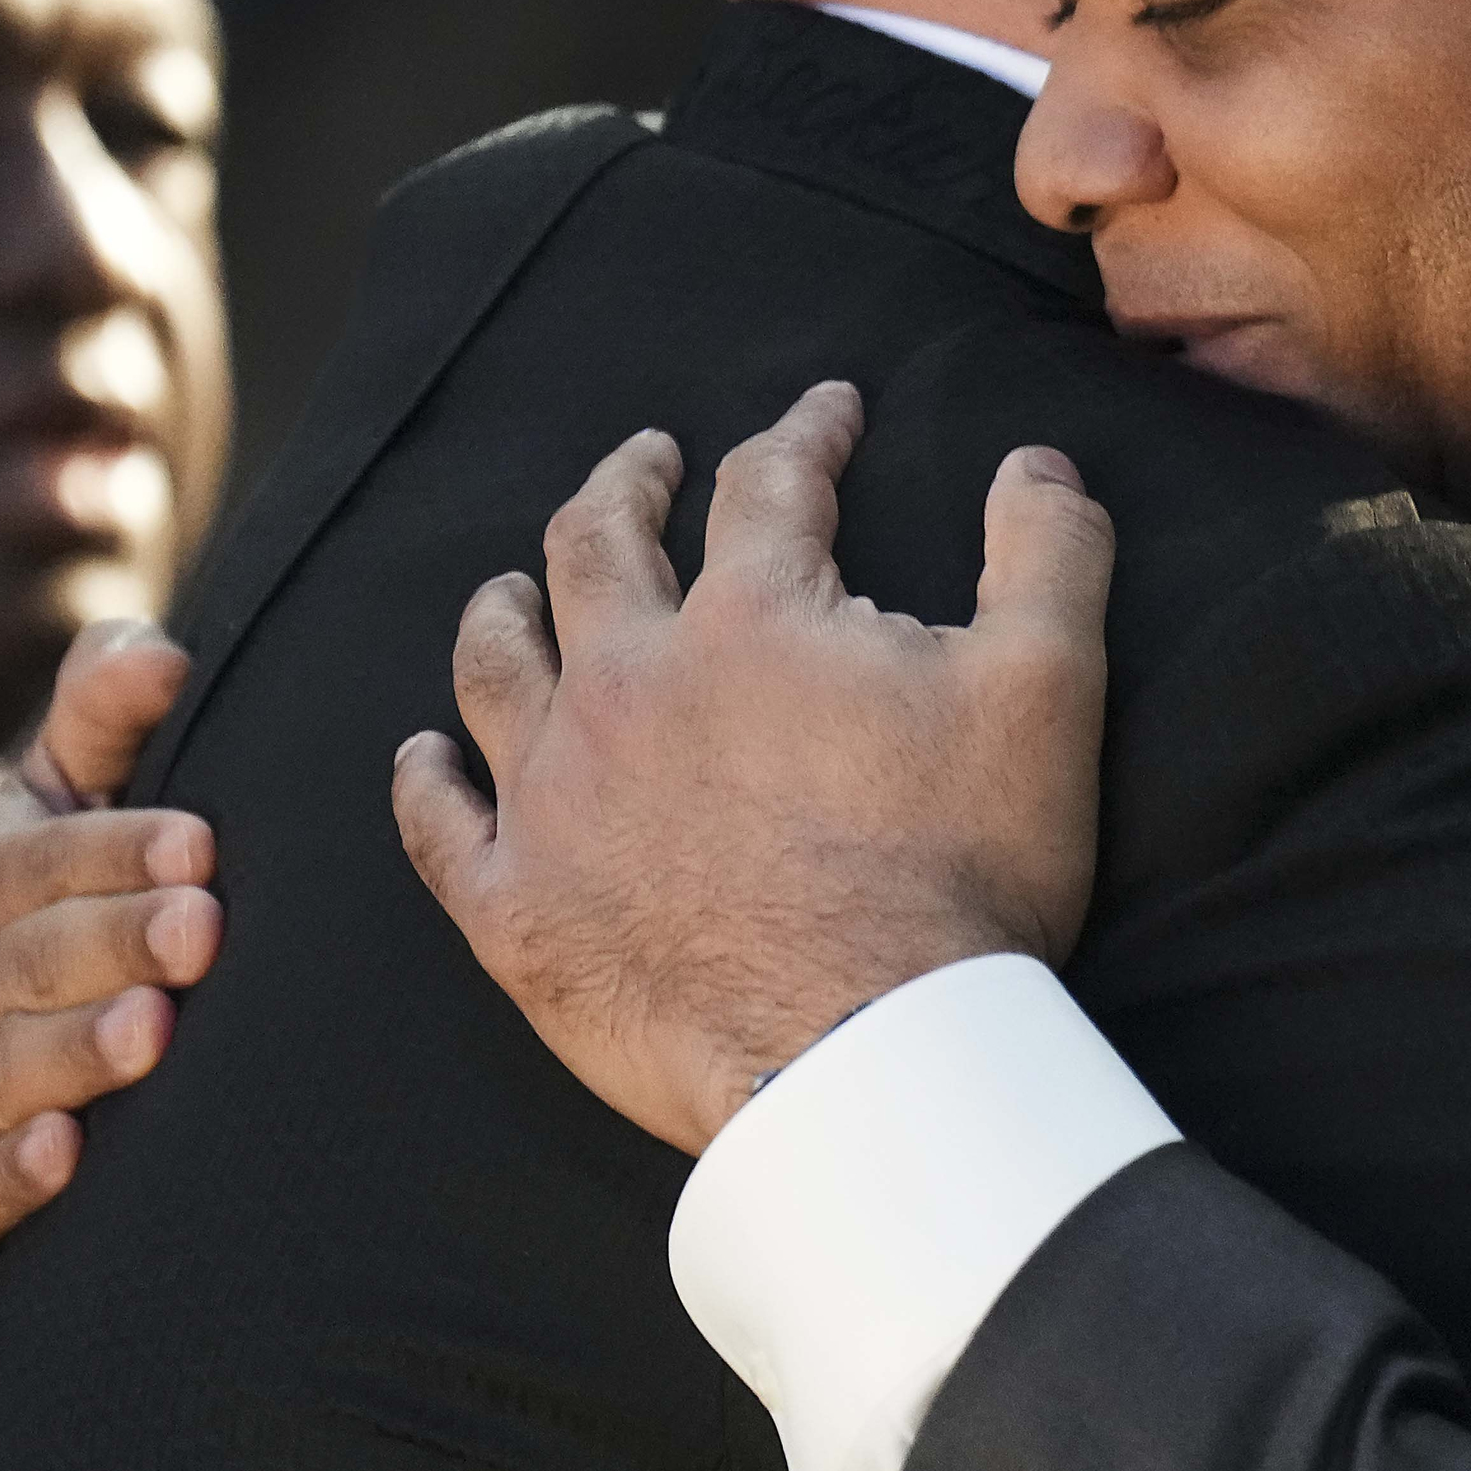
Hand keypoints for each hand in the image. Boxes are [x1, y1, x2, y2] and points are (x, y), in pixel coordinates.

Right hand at [0, 619, 222, 1334]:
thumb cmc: (49, 939)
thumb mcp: (66, 820)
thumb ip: (105, 727)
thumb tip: (165, 655)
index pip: (29, 855)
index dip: (110, 848)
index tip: (201, 844)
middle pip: (20, 958)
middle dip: (112, 940)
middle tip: (203, 931)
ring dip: (72, 1050)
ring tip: (154, 1034)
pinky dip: (4, 1174)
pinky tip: (63, 1159)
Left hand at [390, 379, 1115, 1154]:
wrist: (864, 1056)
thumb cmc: (961, 878)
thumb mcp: (1047, 693)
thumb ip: (1047, 556)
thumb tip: (1037, 462)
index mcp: (751, 619)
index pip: (768, 483)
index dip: (804, 433)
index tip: (826, 413)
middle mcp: (627, 684)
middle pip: (597, 545)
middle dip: (628, 484)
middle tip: (646, 461)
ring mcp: (556, 795)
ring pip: (497, 664)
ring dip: (506, 607)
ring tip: (515, 585)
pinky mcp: (516, 907)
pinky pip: (442, 827)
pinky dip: (426, 782)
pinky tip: (423, 757)